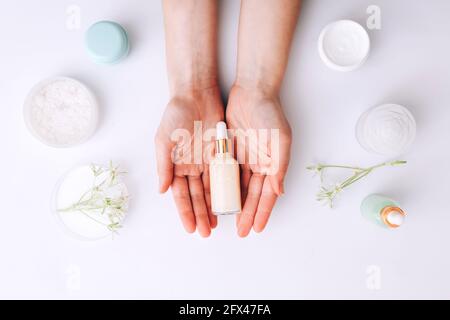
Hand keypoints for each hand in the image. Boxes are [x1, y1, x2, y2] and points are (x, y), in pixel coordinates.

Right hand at [155, 87, 223, 236]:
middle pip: (195, 196)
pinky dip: (224, 190)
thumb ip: (164, 166)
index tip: (190, 228)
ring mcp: (205, 162)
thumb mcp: (164, 141)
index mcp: (175, 166)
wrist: (195, 96)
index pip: (180, 195)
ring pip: (209, 190)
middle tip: (205, 232)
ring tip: (216, 224)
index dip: (185, 212)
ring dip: (212, 207)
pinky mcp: (219, 154)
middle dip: (200, 215)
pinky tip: (227, 203)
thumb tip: (162, 191)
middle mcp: (190, 167)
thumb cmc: (175, 116)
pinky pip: (222, 175)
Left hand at [226, 84, 291, 236]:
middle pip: (253, 195)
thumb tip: (279, 191)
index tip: (257, 228)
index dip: (263, 212)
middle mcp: (259, 164)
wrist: (252, 92)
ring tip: (230, 220)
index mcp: (273, 164)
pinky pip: (226, 172)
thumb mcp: (280, 140)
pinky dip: (224, 186)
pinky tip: (219, 198)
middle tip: (242, 231)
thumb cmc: (269, 114)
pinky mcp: (231, 150)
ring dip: (235, 203)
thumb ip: (280, 166)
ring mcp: (245, 158)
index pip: (267, 195)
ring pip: (239, 187)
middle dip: (248, 214)